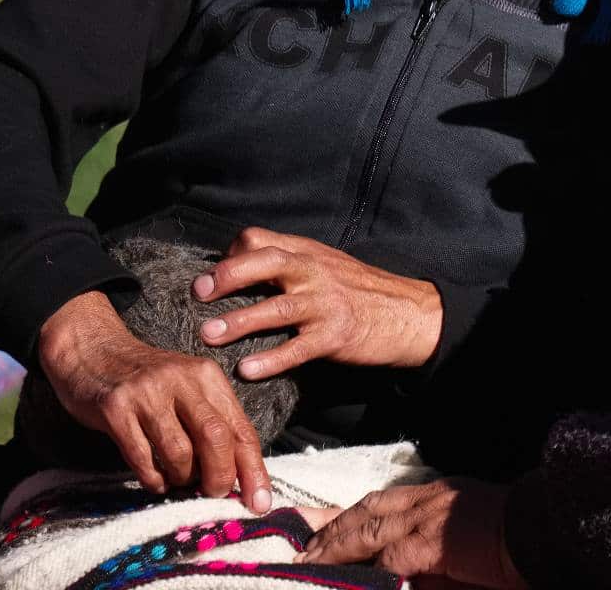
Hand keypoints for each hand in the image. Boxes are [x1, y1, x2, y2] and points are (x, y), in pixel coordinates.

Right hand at [37, 290, 272, 510]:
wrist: (92, 348)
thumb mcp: (188, 387)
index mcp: (207, 376)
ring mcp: (147, 393)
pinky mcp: (115, 408)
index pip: (241, 429)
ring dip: (183, 478)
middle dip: (220, 476)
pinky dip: (153, 479)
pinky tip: (156, 480)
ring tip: (179, 480)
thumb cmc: (147, 380)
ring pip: (179, 452)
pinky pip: (142, 458)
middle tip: (214, 493)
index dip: (254, 469)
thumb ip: (212, 422)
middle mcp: (181, 380)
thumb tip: (239, 474)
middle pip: (216, 438)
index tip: (261, 502)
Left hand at [194, 227, 442, 378]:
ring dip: (239, 322)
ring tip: (208, 335)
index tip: (211, 278)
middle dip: (228, 276)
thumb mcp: (328, 264)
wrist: (410, 314)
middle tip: (200, 293)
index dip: (231, 255)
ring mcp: (325, 304)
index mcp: (308, 253)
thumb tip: (241, 265)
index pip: (261, 240)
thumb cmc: (362, 291)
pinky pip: (297, 347)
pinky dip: (271, 359)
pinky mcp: (335, 335)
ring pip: (276, 308)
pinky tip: (248, 369)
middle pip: (266, 262)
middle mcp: (315, 272)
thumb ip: (291, 262)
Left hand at [298, 478, 524, 588]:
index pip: (384, 501)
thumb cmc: (519, 538)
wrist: (547, 529)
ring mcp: (431, 516)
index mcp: (440, 494)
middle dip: (332, 526)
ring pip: (369, 529)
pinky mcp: (434, 540)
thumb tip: (405, 569)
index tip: (323, 525)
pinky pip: (388, 555)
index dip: (350, 513)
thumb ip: (436, 549)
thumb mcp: (470, 538)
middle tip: (303, 544)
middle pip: (369, 508)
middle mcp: (431, 498)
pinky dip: (365, 565)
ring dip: (335, 546)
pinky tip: (343, 575)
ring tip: (309, 562)